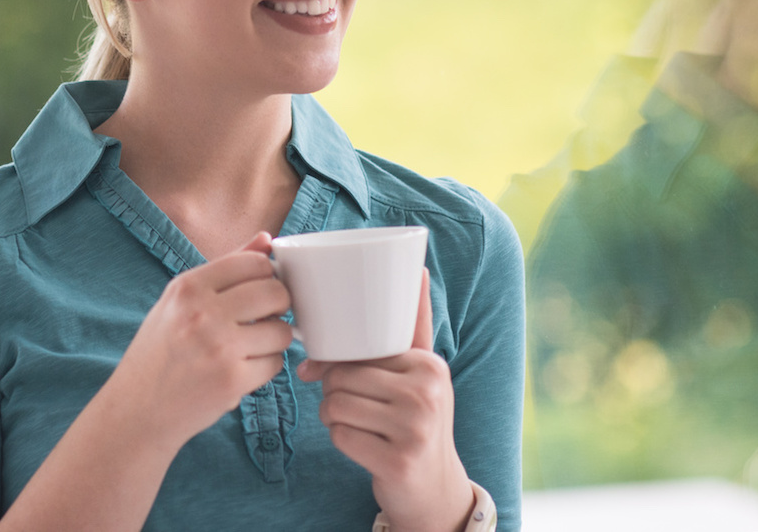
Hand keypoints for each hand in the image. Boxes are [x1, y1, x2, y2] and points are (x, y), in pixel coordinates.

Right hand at [108, 232, 293, 450]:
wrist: (137, 409)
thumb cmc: (160, 351)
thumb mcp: (179, 302)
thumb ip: (225, 269)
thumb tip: (267, 239)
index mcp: (188, 287)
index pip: (254, 262)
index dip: (266, 275)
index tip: (261, 289)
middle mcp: (203, 313)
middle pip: (275, 292)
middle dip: (278, 305)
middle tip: (264, 317)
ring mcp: (219, 348)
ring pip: (281, 331)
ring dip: (273, 339)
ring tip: (251, 346)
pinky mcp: (233, 381)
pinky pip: (275, 363)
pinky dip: (266, 366)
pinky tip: (243, 369)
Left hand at [299, 269, 472, 531]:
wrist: (436, 487)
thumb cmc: (417, 419)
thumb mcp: (422, 371)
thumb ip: (414, 325)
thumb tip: (418, 269)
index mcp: (429, 365)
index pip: (359, 349)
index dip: (334, 360)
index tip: (321, 369)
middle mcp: (427, 393)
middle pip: (342, 377)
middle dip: (332, 391)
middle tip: (348, 405)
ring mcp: (415, 430)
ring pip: (335, 405)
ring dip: (333, 417)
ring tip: (355, 423)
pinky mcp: (397, 461)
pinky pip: (339, 436)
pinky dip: (340, 440)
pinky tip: (361, 445)